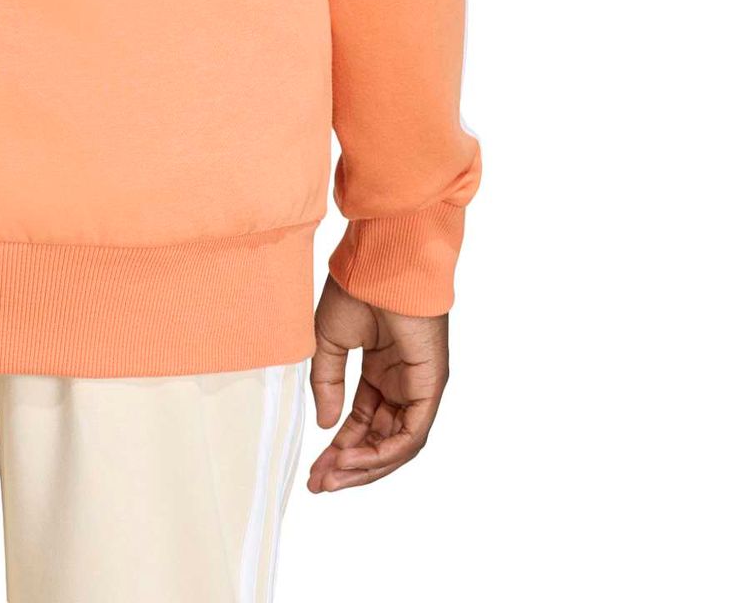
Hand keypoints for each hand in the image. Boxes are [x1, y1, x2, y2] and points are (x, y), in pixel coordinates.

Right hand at [307, 278, 449, 490]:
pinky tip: (355, 460)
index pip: (362, 421)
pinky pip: (411, 434)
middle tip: (319, 482)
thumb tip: (326, 424)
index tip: (314, 468)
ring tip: (332, 477)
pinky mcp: (431, 387)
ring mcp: (419, 387)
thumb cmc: (357, 287)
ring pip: (397, 444)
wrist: (381, 261)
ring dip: (364, 466)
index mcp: (381, 370)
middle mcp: (402, 383)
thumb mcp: (329, 341)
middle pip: (379, 439)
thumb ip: (326, 383)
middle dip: (349, 465)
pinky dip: (384, 452)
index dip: (339, 446)